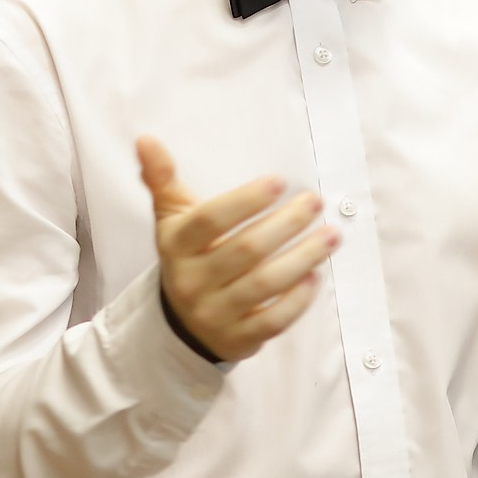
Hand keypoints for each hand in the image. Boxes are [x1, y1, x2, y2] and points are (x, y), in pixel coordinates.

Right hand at [137, 136, 335, 362]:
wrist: (180, 322)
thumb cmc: (187, 256)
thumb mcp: (171, 219)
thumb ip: (162, 179)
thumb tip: (146, 139)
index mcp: (176, 246)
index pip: (210, 221)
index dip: (245, 201)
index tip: (279, 182)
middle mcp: (192, 281)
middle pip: (246, 250)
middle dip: (286, 224)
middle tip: (314, 202)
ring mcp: (214, 313)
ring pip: (264, 285)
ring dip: (303, 258)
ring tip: (331, 235)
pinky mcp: (237, 339)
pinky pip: (272, 321)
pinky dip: (297, 300)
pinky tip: (315, 275)